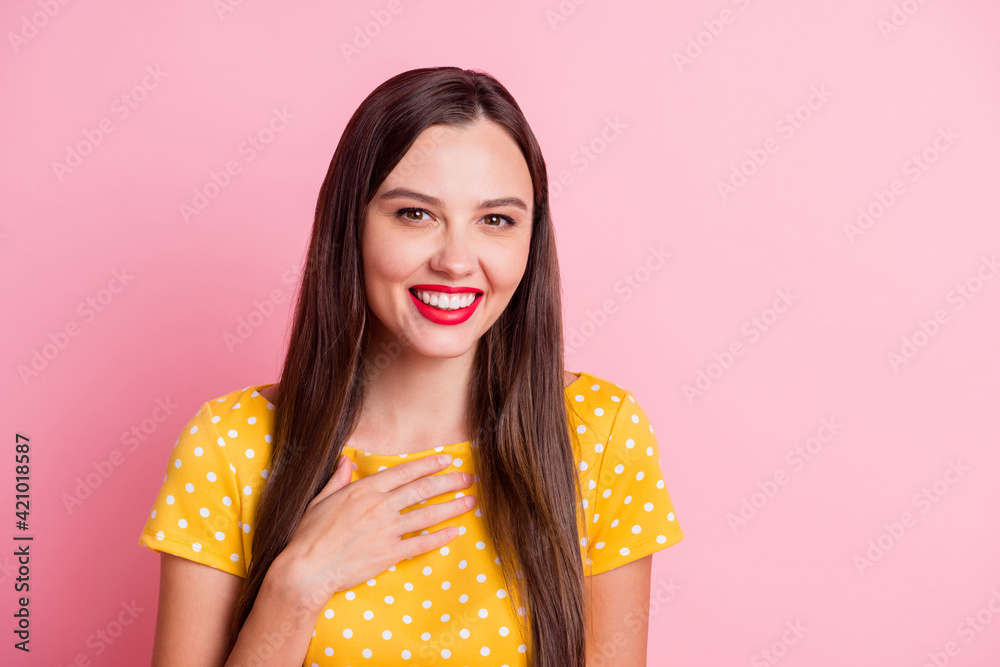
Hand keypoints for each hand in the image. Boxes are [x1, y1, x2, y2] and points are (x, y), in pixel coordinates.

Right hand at [273, 453, 475, 610]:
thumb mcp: (320, 500)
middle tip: (469, 478)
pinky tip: (456, 532)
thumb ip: (338, 479)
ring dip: (453, 507)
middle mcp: (380, 506)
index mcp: (365, 490)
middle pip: (423, 490)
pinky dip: (441, 538)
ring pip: (428, 515)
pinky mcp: (390, 554)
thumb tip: (346, 460)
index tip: (448, 460)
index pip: (406, 471)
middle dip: (450, 482)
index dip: (430, 464)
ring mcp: (387, 530)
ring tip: (471, 501)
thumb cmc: (308, 535)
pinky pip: (422, 544)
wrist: (306, 570)